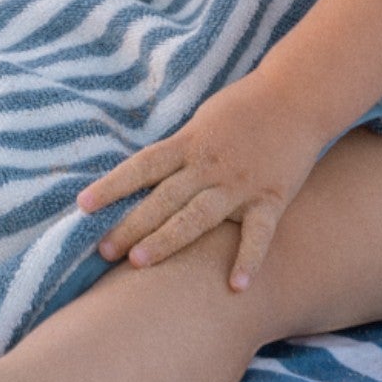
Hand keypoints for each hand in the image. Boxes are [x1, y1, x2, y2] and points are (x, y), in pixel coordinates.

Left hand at [77, 76, 324, 290]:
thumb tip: (144, 178)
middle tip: (102, 250)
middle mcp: (211, 165)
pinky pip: (258, 233)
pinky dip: (248, 259)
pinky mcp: (271, 197)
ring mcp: (241, 183)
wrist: (298, 95)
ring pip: (198, 215)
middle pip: (163, 197)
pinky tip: (236, 286)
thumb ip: (179, 152)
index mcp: (191, 142)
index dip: (112, 185)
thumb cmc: (246, 106)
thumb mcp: (204, 120)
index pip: (143, 166)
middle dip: (131, 224)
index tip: (82, 206)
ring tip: (139, 263)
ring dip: (168, 239)